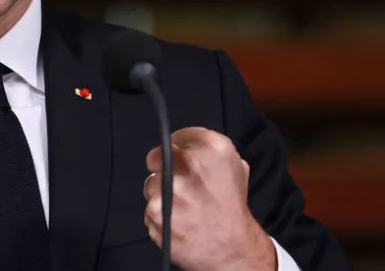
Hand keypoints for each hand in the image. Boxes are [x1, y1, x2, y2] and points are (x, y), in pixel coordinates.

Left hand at [143, 127, 275, 270]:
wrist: (233, 247)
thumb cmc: (232, 207)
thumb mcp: (235, 166)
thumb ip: (208, 149)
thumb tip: (184, 143)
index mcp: (211, 147)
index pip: (176, 137)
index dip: (177, 150)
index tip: (180, 161)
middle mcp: (189, 163)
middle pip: (157, 157)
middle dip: (164, 169)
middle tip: (180, 186)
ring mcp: (170, 187)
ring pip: (151, 183)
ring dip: (161, 194)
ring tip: (184, 207)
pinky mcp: (156, 210)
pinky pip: (149, 207)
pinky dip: (159, 215)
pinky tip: (178, 220)